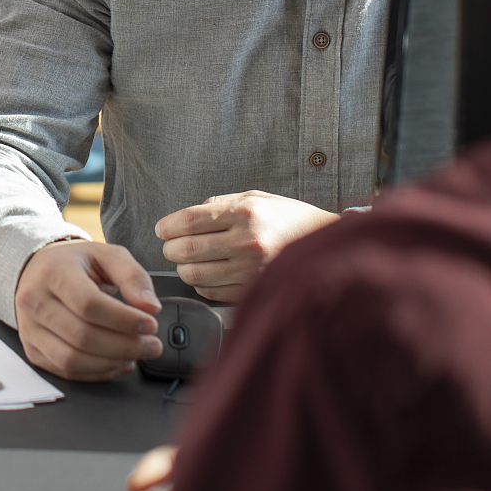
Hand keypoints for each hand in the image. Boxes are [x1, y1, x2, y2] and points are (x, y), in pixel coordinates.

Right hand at [13, 240, 160, 381]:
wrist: (39, 271)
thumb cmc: (74, 264)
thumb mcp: (107, 255)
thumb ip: (133, 276)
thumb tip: (150, 306)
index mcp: (53, 272)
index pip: (88, 303)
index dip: (123, 320)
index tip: (150, 324)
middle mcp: (34, 301)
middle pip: (81, 336)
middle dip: (124, 346)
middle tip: (151, 345)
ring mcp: (29, 328)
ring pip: (71, 359)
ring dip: (111, 363)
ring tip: (134, 354)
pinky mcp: (32, 350)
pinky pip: (65, 371)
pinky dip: (97, 373)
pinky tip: (116, 362)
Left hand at [155, 191, 338, 302]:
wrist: (328, 246)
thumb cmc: (291, 219)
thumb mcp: (259, 198)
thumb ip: (223, 202)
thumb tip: (192, 213)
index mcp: (246, 213)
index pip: (191, 219)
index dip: (169, 225)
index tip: (162, 229)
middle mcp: (247, 242)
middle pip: (187, 249)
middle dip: (170, 249)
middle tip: (170, 246)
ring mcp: (251, 270)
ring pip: (195, 274)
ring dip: (183, 269)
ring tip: (186, 261)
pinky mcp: (254, 290)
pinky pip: (212, 292)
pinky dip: (201, 284)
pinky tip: (206, 275)